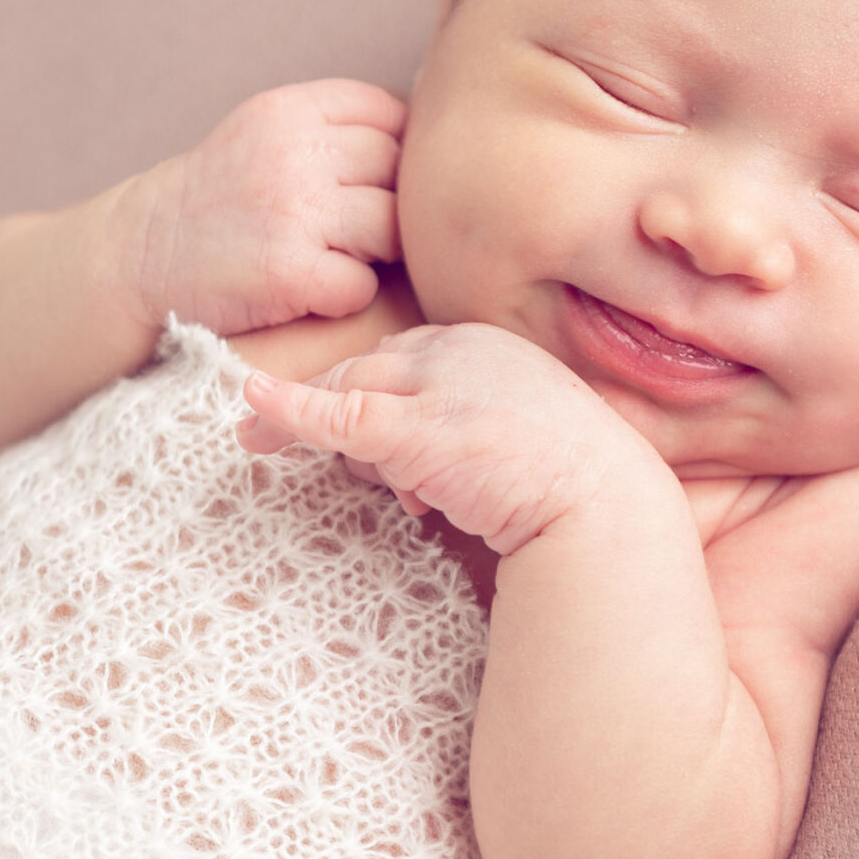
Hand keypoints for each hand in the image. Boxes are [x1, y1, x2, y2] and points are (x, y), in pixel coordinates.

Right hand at [124, 80, 404, 336]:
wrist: (138, 256)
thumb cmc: (217, 200)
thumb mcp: (264, 134)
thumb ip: (332, 127)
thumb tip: (424, 137)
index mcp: (292, 109)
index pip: (391, 115)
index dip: (395, 155)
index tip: (370, 185)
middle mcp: (296, 152)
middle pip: (400, 172)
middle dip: (389, 206)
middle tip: (353, 231)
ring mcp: (295, 211)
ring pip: (392, 228)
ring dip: (373, 253)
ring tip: (334, 257)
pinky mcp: (291, 271)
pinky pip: (361, 286)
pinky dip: (344, 295)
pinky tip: (311, 289)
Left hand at [235, 323, 664, 556]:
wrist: (606, 511)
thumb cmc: (572, 491)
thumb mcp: (514, 448)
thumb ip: (464, 441)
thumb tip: (415, 481)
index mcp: (490, 347)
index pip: (404, 357)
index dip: (365, 393)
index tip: (336, 427)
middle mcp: (463, 350)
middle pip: (369, 368)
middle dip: (319, 400)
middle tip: (261, 431)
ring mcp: (439, 387)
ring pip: (349, 390)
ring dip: (308, 421)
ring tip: (262, 445)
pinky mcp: (418, 429)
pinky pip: (338, 418)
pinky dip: (289, 411)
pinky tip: (251, 406)